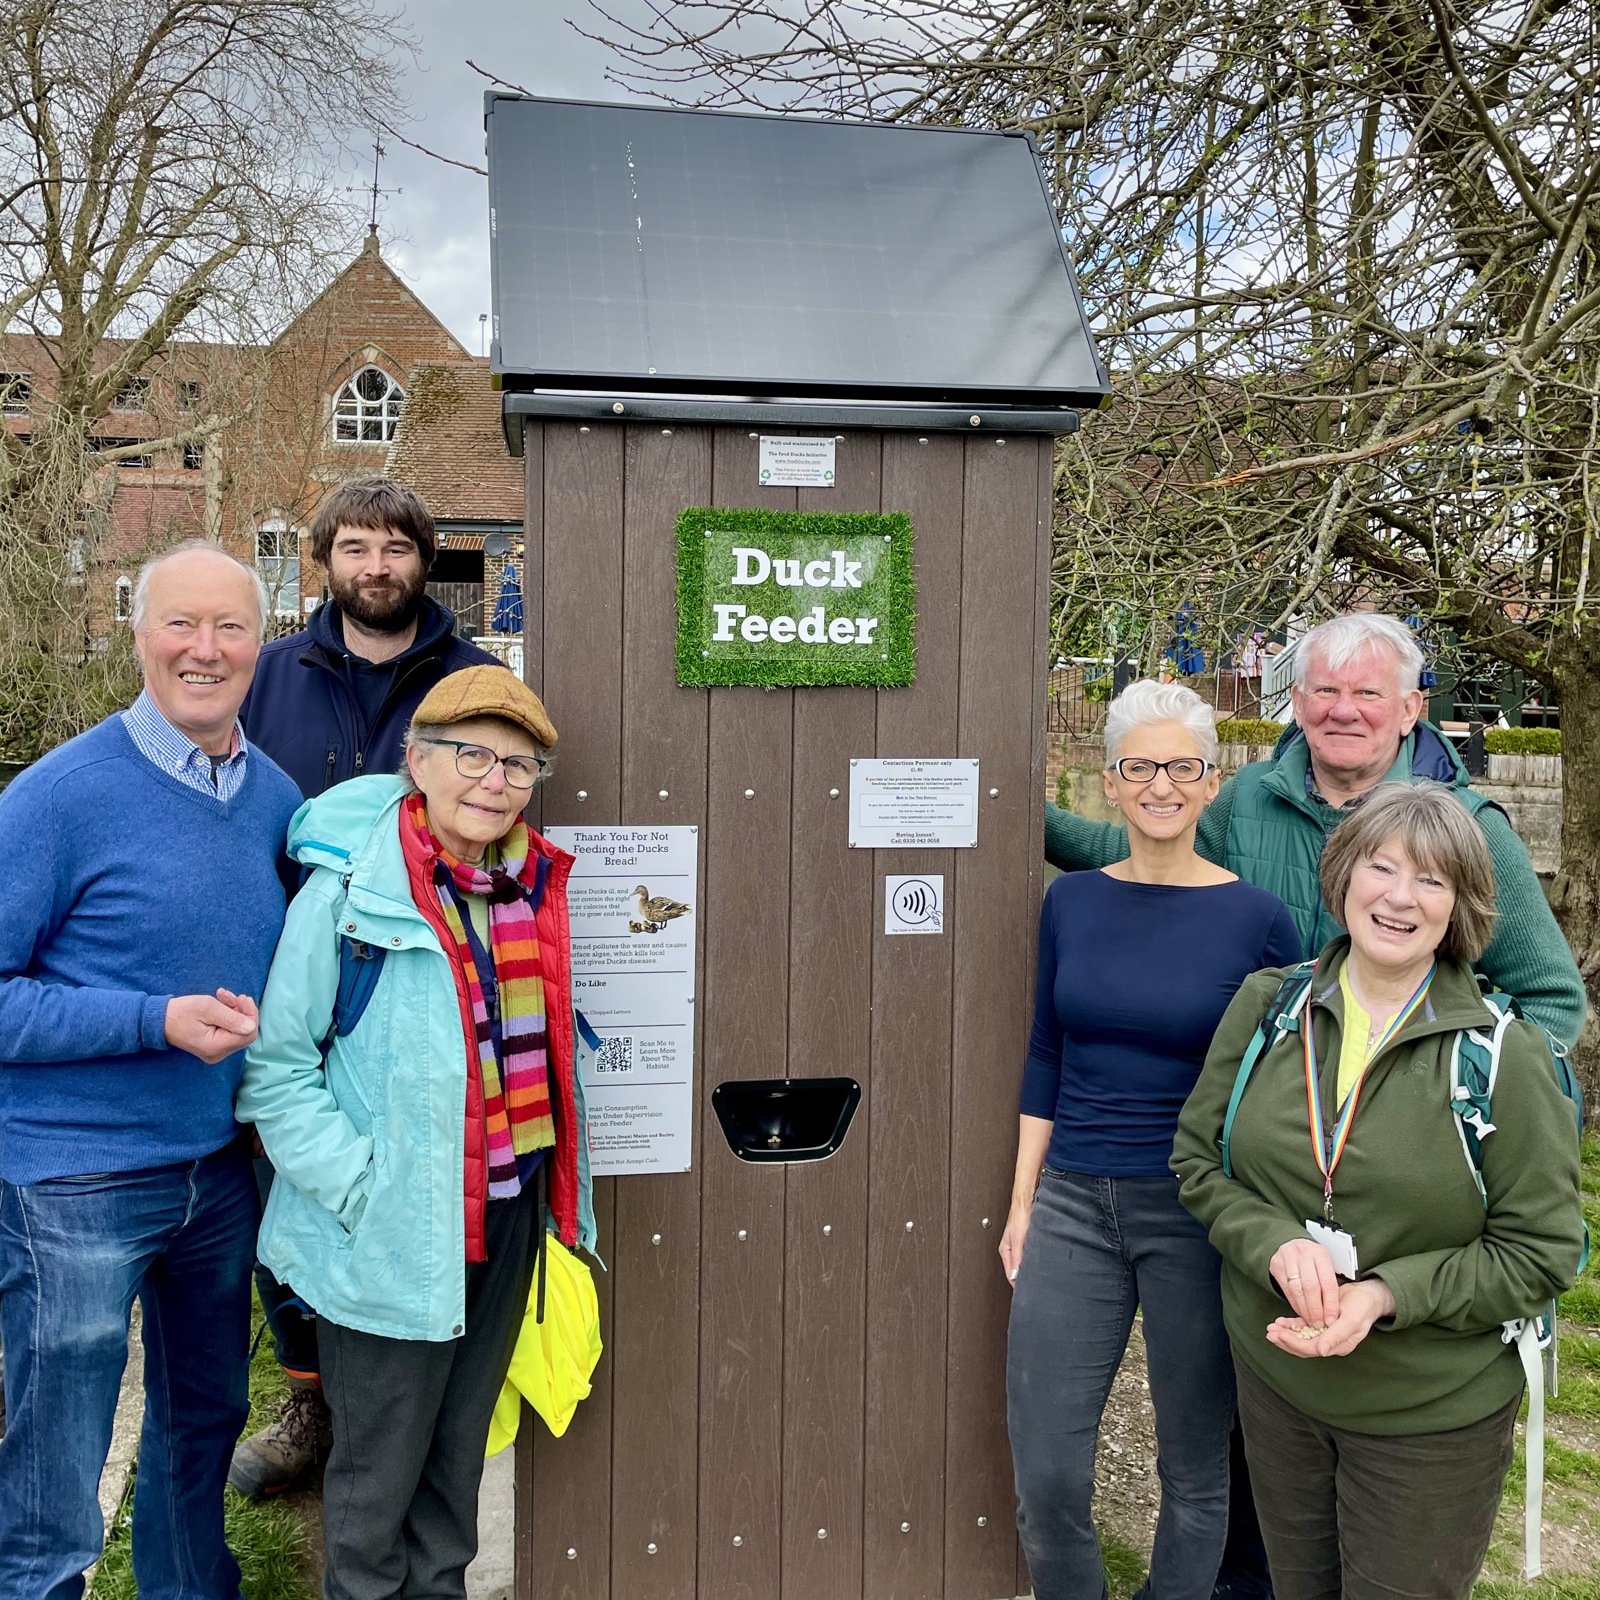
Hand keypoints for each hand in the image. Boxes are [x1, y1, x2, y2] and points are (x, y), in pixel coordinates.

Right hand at [164, 990, 258, 1062]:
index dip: (251, 1014)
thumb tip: (251, 1026)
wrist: (159, 1020)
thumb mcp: (208, 1008)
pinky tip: (221, 1003)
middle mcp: (217, 1054)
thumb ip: (231, 1018)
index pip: (248, 1033)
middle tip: (231, 996)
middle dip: (242, 1011)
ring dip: (235, 1011)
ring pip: (238, 1030)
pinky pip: (229, 1031)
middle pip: (244, 1032)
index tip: (243, 998)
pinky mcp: (213, 1047)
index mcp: (216, 1046)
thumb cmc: (181, 1012)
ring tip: (223, 996)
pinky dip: (229, 1016)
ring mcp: (215, 1052)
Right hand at [1000, 1201, 1030, 1286]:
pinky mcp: (1027, 1242)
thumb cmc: (1020, 1216)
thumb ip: (1017, 1258)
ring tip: (1038, 1278)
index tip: (1027, 1293)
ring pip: (1023, 1264)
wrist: (1027, 1201)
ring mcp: (1019, 1246)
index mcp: (1005, 1251)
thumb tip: (1015, 1275)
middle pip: (1016, 1271)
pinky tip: (1040, 1263)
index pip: (1010, 1275)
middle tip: (1035, 1288)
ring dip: (1029, 1270)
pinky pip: (1029, 1257)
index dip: (1018, 1285)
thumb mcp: (1018, 1239)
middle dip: (1024, 1280)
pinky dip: (1034, 1261)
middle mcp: (1011, 1250)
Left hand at [1266, 1278, 1396, 1359]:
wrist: (1367, 1295)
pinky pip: (1303, 1327)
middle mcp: (1330, 1342)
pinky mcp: (1321, 1323)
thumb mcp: (1352, 1320)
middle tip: (1269, 1332)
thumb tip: (1321, 1351)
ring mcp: (1324, 1334)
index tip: (1280, 1334)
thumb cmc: (1362, 1307)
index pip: (1312, 1348)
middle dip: (1285, 1340)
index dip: (1294, 1343)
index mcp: (1338, 1345)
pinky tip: (1281, 1321)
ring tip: (1271, 1328)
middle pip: (1303, 1346)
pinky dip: (1292, 1325)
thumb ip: (1336, 1336)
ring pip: (1301, 1338)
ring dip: (1286, 1333)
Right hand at [1269, 1236, 1341, 1327]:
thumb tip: (1336, 1312)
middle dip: (1316, 1309)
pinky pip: (1286, 1290)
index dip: (1330, 1304)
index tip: (1332, 1319)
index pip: (1327, 1283)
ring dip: (1304, 1309)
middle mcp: (1303, 1254)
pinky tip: (1301, 1312)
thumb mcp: (1325, 1263)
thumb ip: (1330, 1282)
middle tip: (1320, 1324)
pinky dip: (1294, 1304)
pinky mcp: (1276, 1265)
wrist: (1291, 1242)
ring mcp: (1287, 1259)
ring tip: (1311, 1321)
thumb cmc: (1313, 1258)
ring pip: (1296, 1290)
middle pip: (1311, 1287)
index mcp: (1320, 1253)